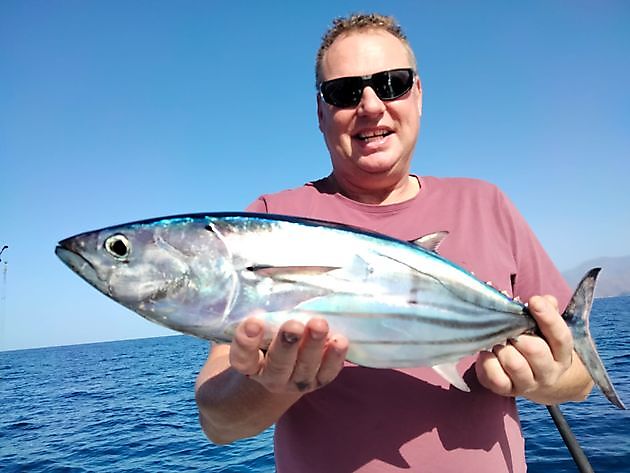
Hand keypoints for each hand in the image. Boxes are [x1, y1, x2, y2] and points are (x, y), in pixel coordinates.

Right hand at [228, 316, 348, 394]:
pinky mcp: (318, 381)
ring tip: (319, 324)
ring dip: (313, 346)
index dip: (246, 342)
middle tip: (293, 325)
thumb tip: (269, 280)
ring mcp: (296, 381)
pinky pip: (327, 373)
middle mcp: (271, 376)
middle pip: (278, 364)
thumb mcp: (261, 322)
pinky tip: (340, 340)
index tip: (252, 322)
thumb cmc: (269, 332)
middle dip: (287, 344)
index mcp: (249, 363)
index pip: (243, 356)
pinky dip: (334, 357)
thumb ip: (262, 309)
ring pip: (304, 368)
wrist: (286, 362)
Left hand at [476, 295, 578, 401]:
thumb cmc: (539, 345)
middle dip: (518, 335)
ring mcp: (528, 384)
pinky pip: (496, 378)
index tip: (534, 301)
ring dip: (502, 348)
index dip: (548, 317)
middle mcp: (549, 372)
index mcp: (561, 354)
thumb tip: (544, 300)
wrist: (539, 380)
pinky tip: (487, 353)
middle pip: (535, 351)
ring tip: (498, 341)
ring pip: (514, 364)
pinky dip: (488, 363)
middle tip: (509, 330)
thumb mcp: (547, 329)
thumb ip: (547, 311)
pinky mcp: (508, 390)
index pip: (560, 336)